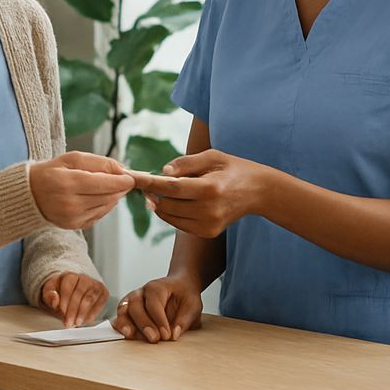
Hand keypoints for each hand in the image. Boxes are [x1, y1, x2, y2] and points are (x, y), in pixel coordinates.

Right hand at [27, 152, 134, 229]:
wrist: (30, 194)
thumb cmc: (51, 172)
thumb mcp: (71, 159)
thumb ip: (98, 162)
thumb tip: (122, 169)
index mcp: (68, 183)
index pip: (104, 184)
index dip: (121, 181)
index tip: (130, 177)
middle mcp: (71, 203)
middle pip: (108, 196)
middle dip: (119, 188)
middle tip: (122, 180)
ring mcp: (73, 217)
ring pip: (106, 207)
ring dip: (113, 197)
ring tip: (109, 187)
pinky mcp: (75, 226)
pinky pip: (99, 215)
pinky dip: (104, 206)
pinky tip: (98, 197)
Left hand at [39, 271, 108, 328]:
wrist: (74, 290)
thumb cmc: (60, 292)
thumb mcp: (50, 293)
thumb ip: (49, 296)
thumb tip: (55, 299)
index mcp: (69, 276)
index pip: (67, 287)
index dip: (65, 302)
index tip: (62, 314)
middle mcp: (83, 277)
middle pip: (79, 294)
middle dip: (73, 311)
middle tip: (69, 323)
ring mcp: (95, 284)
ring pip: (89, 299)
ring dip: (82, 313)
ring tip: (77, 323)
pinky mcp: (103, 292)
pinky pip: (99, 304)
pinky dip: (92, 314)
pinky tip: (85, 321)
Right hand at [111, 275, 202, 342]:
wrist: (179, 288)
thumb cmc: (184, 296)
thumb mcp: (193, 305)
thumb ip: (185, 319)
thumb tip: (174, 333)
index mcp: (156, 287)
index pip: (154, 303)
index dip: (159, 320)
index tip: (167, 335)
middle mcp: (141, 292)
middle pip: (135, 305)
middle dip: (143, 323)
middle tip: (154, 338)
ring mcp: (132, 300)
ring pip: (123, 309)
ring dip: (125, 323)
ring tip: (130, 335)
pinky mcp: (129, 311)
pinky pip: (120, 316)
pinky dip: (120, 325)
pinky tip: (125, 334)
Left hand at [127, 149, 277, 238]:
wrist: (258, 192)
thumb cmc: (232, 169)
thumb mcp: (212, 156)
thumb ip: (185, 163)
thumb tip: (163, 172)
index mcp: (210, 188)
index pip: (170, 188)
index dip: (148, 183)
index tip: (131, 177)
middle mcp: (209, 210)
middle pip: (167, 204)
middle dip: (152, 193)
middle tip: (146, 182)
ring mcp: (209, 225)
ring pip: (169, 216)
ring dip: (160, 204)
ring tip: (162, 190)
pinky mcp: (208, 233)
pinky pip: (179, 224)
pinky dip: (172, 213)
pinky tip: (177, 201)